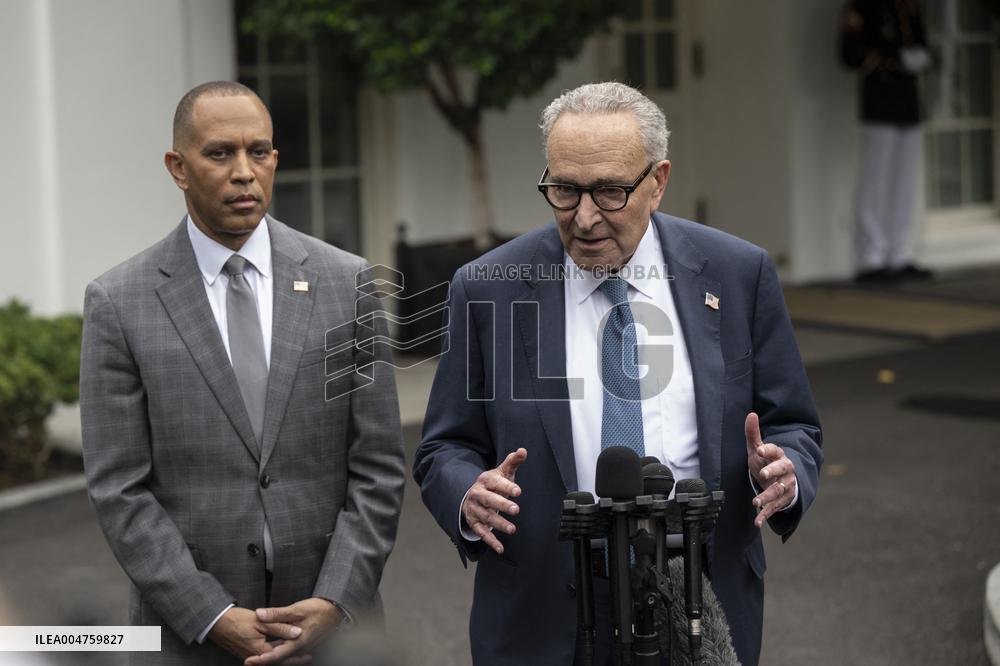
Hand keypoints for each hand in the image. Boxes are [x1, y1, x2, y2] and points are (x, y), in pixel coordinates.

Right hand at [207, 606, 301, 660]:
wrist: (216, 622)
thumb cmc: (237, 620)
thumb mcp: (261, 622)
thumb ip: (280, 627)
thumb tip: (298, 633)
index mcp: (260, 651)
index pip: (281, 658)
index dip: (296, 657)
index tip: (308, 655)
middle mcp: (255, 656)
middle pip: (277, 661)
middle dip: (292, 659)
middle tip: (307, 657)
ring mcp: (250, 655)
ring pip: (270, 658)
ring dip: (283, 656)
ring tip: (297, 652)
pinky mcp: (247, 651)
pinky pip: (264, 654)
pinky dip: (274, 652)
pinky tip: (280, 646)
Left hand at [243, 598, 341, 664]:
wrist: (336, 610)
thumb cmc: (318, 610)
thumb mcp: (296, 609)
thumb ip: (277, 614)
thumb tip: (259, 614)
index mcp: (297, 642)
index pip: (276, 655)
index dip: (261, 660)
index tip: (248, 661)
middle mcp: (300, 648)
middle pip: (279, 658)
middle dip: (263, 660)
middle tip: (248, 661)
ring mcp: (302, 646)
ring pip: (283, 655)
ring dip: (270, 655)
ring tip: (256, 656)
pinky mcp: (303, 642)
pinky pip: (288, 650)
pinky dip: (278, 649)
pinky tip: (271, 646)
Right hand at [461, 448, 526, 554]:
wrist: (470, 495)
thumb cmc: (493, 483)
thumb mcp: (501, 471)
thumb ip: (513, 461)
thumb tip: (523, 450)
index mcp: (485, 480)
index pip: (496, 483)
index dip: (506, 487)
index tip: (518, 491)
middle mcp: (478, 494)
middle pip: (489, 500)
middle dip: (502, 505)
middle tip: (516, 509)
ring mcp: (474, 509)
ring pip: (486, 517)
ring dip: (498, 524)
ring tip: (513, 529)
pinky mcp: (474, 523)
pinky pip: (481, 533)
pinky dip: (490, 541)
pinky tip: (500, 548)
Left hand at [745, 412, 796, 527]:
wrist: (780, 480)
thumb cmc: (766, 461)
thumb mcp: (758, 448)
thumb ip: (753, 434)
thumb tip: (751, 414)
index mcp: (779, 455)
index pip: (775, 451)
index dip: (768, 450)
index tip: (760, 450)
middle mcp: (786, 470)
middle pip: (782, 470)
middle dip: (773, 471)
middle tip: (763, 474)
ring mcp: (786, 486)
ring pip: (778, 491)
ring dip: (767, 496)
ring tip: (755, 501)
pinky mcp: (783, 500)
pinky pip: (775, 508)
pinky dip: (765, 515)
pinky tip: (757, 521)